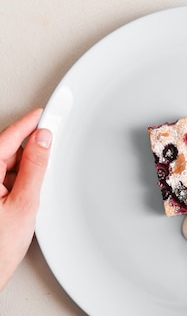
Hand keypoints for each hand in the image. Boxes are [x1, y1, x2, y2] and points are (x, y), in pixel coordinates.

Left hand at [0, 109, 51, 291]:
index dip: (30, 123)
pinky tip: (29, 194)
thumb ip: (34, 168)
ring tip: (36, 186)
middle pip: (7, 150)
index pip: (8, 137)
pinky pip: (4, 180)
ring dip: (25, 169)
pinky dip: (20, 182)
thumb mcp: (23, 204)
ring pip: (7, 165)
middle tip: (52, 145)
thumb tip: (42, 141)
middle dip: (30, 148)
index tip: (46, 111)